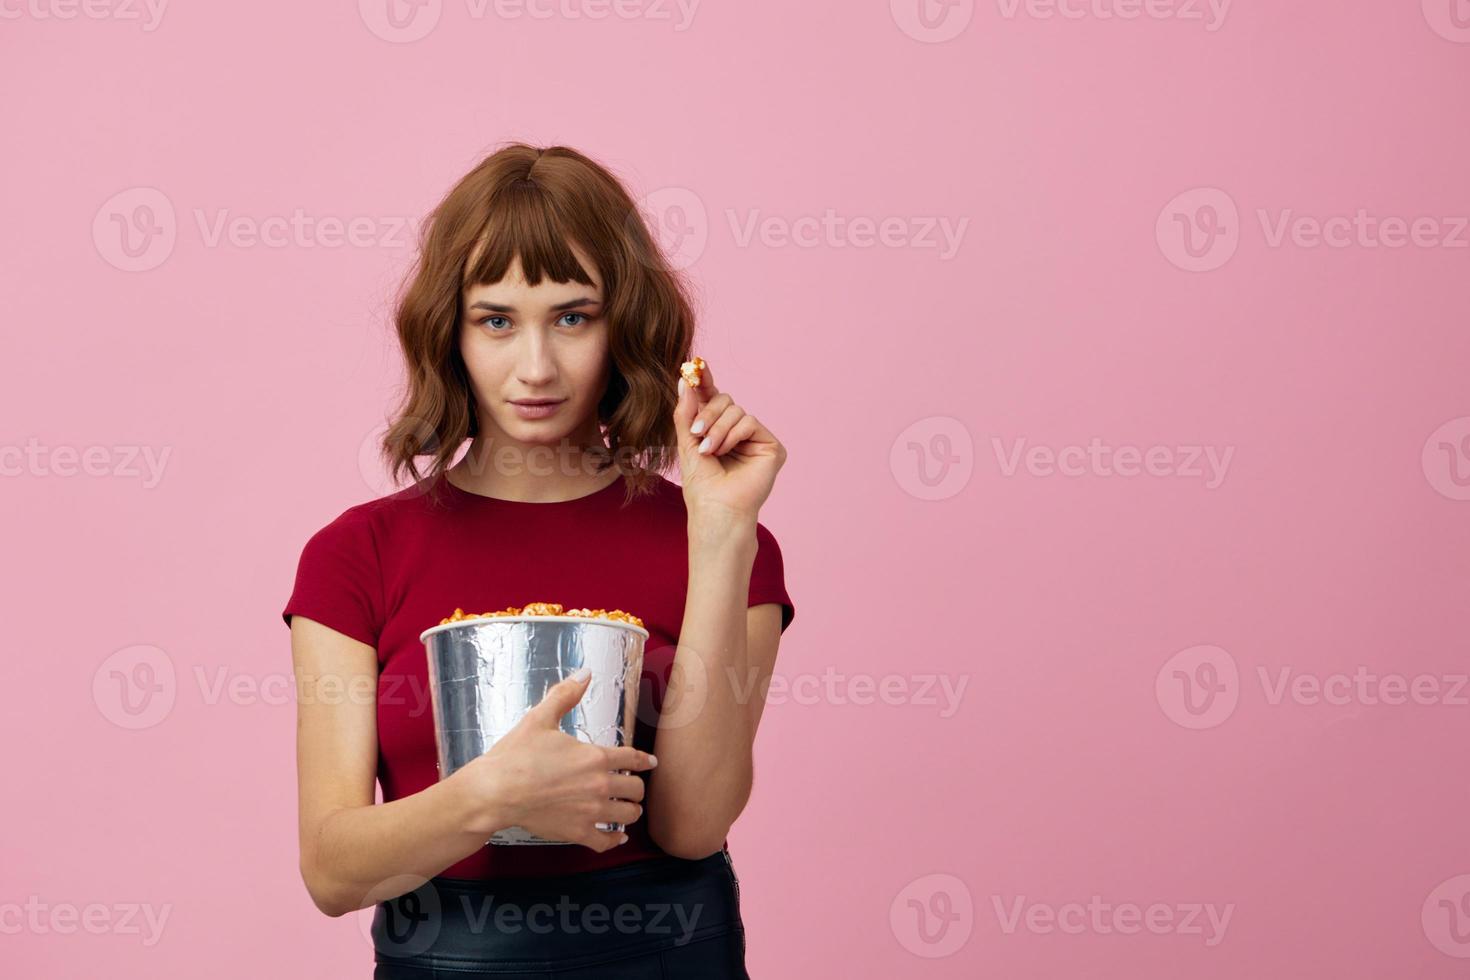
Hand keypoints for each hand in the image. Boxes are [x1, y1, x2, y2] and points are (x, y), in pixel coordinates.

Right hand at [452, 670, 657, 850]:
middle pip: (636, 789)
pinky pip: (607, 841)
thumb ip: (566, 695)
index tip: (651, 763)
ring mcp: (590, 812)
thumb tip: (585, 673)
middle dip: (637, 787)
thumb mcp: (540, 718)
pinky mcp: (577, 832)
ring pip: (628, 816)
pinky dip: (615, 840)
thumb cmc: (515, 756)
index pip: (633, 758)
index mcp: (595, 756)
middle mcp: (599, 785)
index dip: (645, 760)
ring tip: (627, 809)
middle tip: (633, 787)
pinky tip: (617, 836)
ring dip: (630, 811)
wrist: (495, 791)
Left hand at [674, 359, 786, 521]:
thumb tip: (685, 380)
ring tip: (709, 451)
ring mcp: (755, 439)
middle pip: (725, 400)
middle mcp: (738, 432)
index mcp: (718, 429)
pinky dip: (733, 434)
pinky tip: (725, 451)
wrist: (716, 508)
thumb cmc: (701, 484)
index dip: (705, 382)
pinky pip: (750, 422)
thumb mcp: (686, 442)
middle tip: (696, 432)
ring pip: (737, 410)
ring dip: (718, 429)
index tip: (696, 366)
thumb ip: (686, 411)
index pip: (712, 398)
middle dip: (708, 414)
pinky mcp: (770, 446)